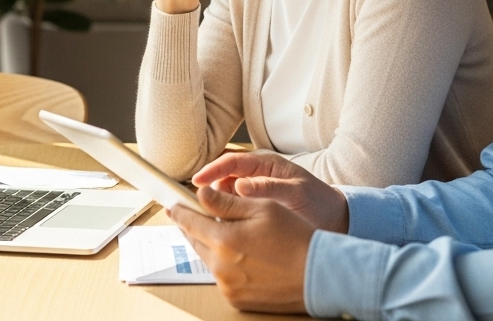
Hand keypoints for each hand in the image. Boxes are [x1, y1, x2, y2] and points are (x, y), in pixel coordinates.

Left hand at [168, 184, 313, 313]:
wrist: (319, 275)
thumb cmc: (295, 238)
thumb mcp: (263, 208)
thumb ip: (226, 203)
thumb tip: (201, 193)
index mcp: (224, 241)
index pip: (189, 221)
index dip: (180, 210)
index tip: (173, 204)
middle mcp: (220, 267)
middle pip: (195, 241)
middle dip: (195, 226)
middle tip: (195, 215)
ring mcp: (227, 286)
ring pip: (208, 259)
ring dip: (212, 245)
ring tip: (229, 234)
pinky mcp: (236, 299)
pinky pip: (222, 276)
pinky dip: (225, 264)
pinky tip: (242, 256)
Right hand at [193, 151, 348, 233]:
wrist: (335, 220)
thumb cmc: (319, 201)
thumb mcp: (296, 192)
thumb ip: (269, 187)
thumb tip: (240, 186)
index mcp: (265, 164)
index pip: (232, 162)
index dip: (212, 170)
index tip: (197, 181)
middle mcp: (256, 176)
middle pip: (222, 178)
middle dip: (207, 189)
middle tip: (193, 203)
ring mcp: (254, 193)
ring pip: (225, 196)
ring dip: (214, 205)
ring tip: (203, 217)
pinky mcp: (255, 210)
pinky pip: (234, 211)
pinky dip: (225, 218)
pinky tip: (220, 228)